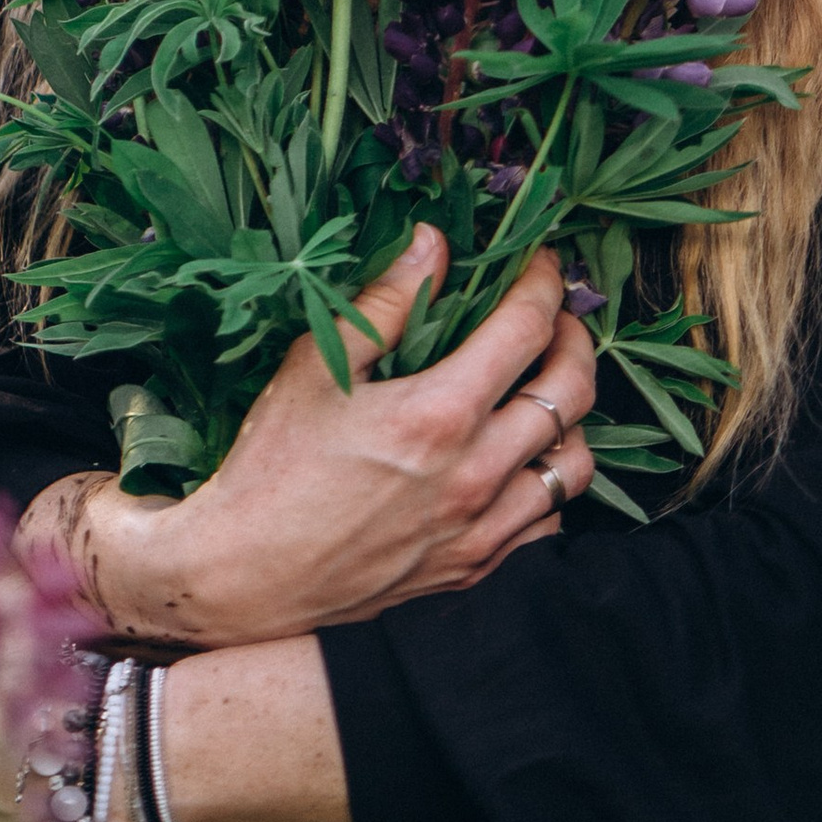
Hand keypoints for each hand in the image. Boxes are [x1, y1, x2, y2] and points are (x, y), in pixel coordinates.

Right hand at [24, 231, 596, 647]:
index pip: (527, 328)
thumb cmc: (271, 469)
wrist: (244, 577)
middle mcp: (475, 475)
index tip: (540, 264)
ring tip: (543, 392)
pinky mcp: (473, 571)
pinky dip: (548, 488)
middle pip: (572, 392)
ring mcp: (481, 531)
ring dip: (572, 419)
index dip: (544, 283)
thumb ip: (382, 303)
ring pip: (574, 466)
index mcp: (439, 415)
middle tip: (558, 318)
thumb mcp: (315, 369)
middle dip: (576, 339)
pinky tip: (520, 466)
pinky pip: (547, 526)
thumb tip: (432, 243)